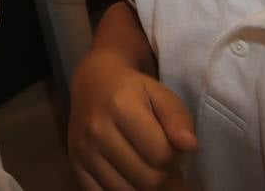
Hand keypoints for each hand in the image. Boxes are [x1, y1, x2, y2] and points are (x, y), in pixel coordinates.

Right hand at [69, 53, 196, 189]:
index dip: (174, 155)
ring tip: (143, 164)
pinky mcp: (75, 165)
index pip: (162, 155)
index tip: (170, 145)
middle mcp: (96, 129)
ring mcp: (82, 150)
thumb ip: (178, 117)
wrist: (93, 85)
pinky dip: (122, 190)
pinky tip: (127, 174)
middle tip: (158, 157)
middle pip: (147, 179)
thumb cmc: (133, 90)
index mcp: (120, 106)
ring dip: (143, 185)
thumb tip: (190, 146)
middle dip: (161, 173)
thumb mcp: (160, 93)